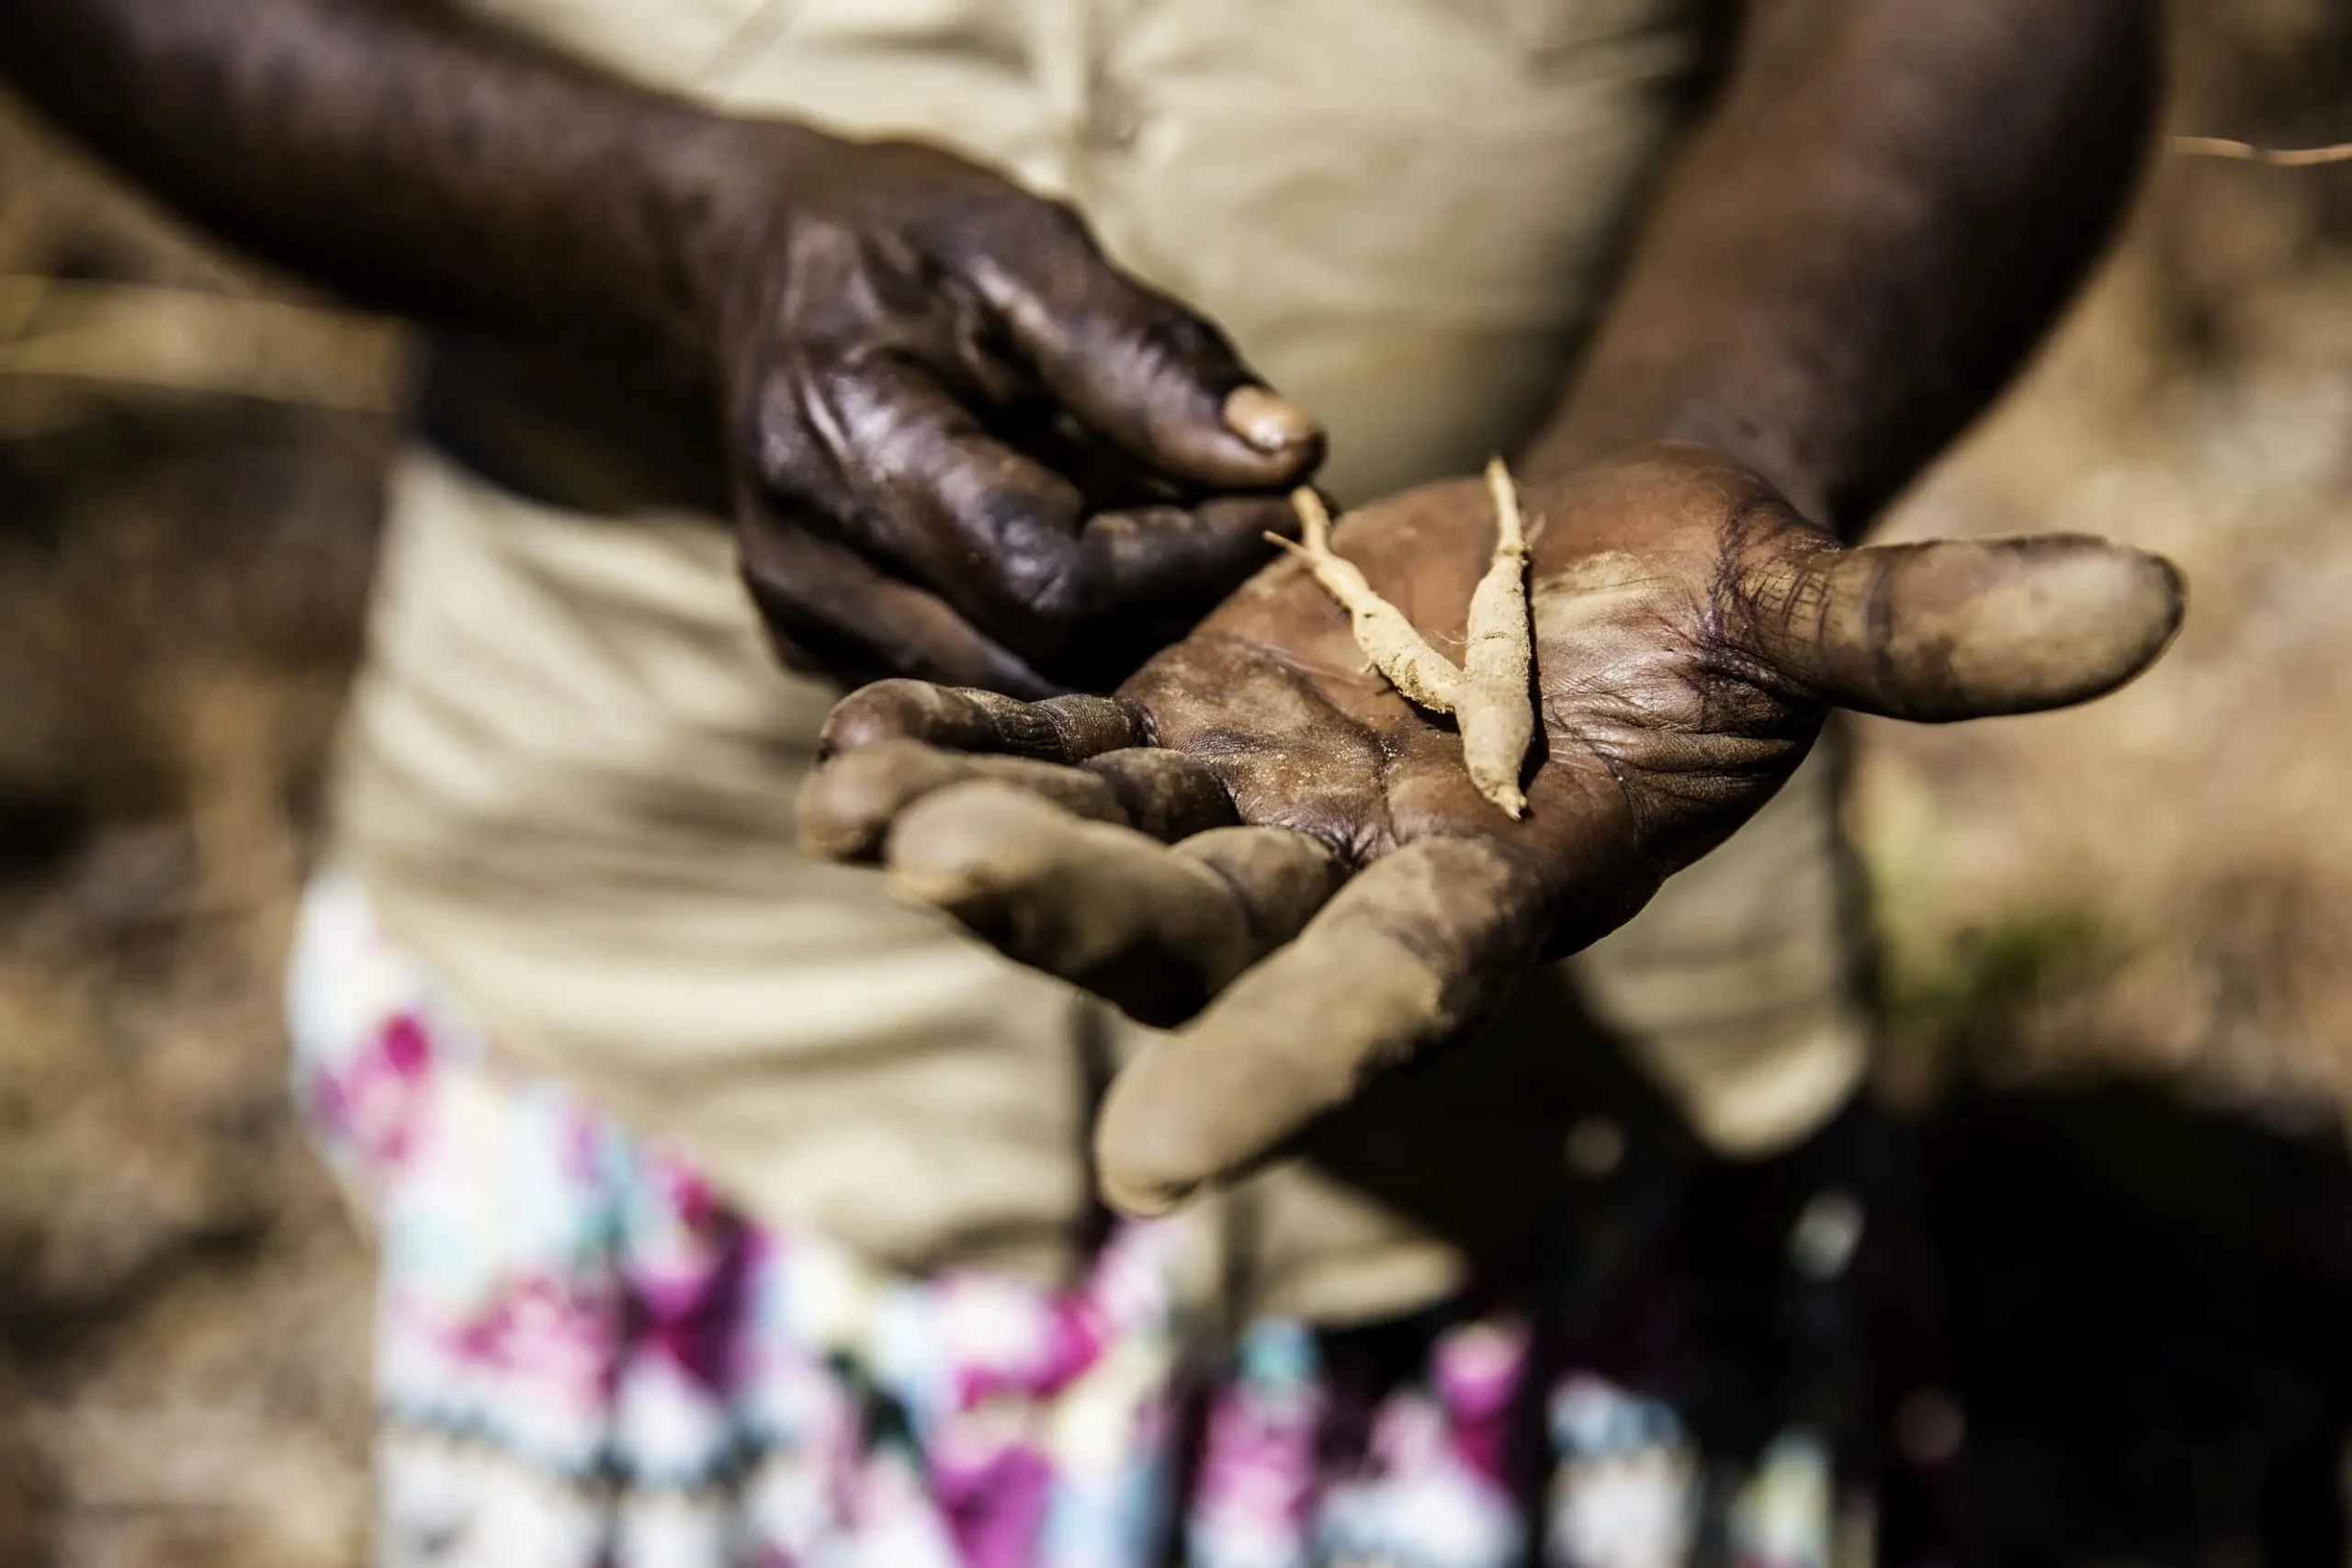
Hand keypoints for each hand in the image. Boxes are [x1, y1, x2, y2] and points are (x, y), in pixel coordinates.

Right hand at [694, 127, 1322, 694]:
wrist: (746, 277)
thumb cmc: (897, 246)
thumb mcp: (1022, 246)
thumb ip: (1149, 356)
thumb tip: (1287, 454)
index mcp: (848, 435)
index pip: (1049, 572)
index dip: (1188, 557)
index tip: (1279, 495)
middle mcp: (805, 558)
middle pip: (1039, 658)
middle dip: (1175, 609)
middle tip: (1252, 530)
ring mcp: (803, 621)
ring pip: (1020, 695)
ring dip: (1129, 638)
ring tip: (1179, 542)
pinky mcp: (817, 654)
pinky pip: (983, 689)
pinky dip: (1067, 645)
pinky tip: (1097, 568)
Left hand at [800, 444, 2183, 1212]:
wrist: (1605, 560)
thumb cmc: (1720, 609)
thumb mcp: (1814, 604)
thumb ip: (1930, 634)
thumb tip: (2145, 607)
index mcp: (1488, 897)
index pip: (1379, 1004)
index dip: (1278, 1071)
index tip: (1149, 1166)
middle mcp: (1345, 876)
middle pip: (1193, 914)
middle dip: (1074, 901)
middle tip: (939, 866)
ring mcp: (1244, 796)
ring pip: (1094, 827)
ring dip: (971, 815)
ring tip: (846, 797)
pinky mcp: (1179, 712)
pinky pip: (1050, 731)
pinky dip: (954, 731)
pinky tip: (842, 737)